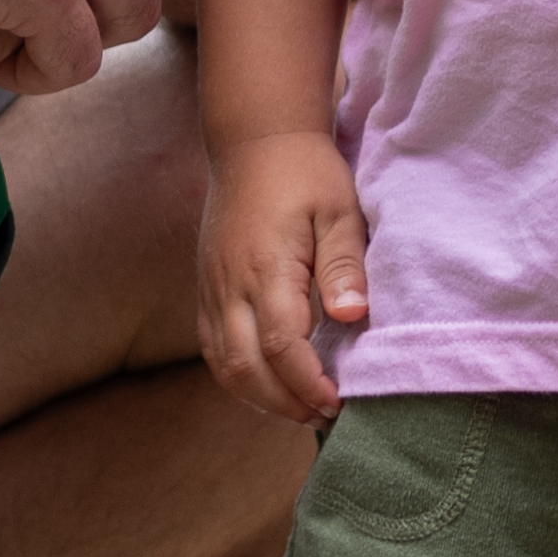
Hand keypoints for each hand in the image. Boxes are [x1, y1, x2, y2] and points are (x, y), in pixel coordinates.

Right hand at [199, 125, 369, 422]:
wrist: (255, 140)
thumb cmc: (305, 173)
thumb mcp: (340, 210)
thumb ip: (344, 266)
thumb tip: (351, 317)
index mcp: (266, 268)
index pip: (282, 346)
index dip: (309, 384)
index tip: (339, 402)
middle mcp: (230, 285)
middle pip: (246, 368)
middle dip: (285, 404)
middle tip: (325, 416)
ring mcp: (212, 288)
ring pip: (224, 365)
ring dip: (261, 397)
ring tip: (302, 409)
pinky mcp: (206, 288)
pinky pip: (213, 347)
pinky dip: (239, 376)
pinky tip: (270, 385)